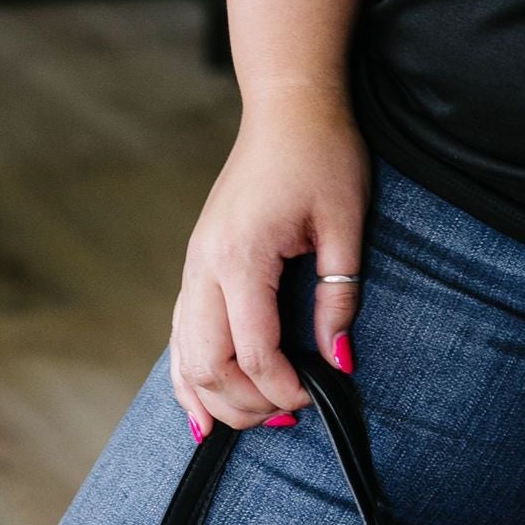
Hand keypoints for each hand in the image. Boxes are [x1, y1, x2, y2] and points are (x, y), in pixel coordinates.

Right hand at [169, 94, 369, 433]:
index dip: (284, 386)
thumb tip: (339, 360)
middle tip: (288, 415)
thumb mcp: (346, 221)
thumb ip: (339, 293)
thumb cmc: (322, 153)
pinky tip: (203, 407)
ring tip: (255, 418)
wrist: (288, 107)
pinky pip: (179, 332)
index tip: (316, 394)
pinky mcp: (197, 261)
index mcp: (242, 255)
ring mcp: (194, 264)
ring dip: (215, 397)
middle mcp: (205, 265)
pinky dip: (188, 375)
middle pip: (207, 364)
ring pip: (184, 355)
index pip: (253, 350)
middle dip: (246, 403)